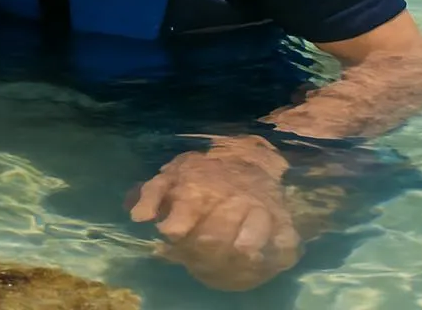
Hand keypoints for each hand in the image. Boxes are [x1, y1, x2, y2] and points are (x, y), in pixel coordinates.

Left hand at [128, 136, 301, 290]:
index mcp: (196, 192)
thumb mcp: (169, 177)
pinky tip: (256, 260)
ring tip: (224, 260)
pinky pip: (281, 249)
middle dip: (198, 255)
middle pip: (211, 242)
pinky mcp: (283, 224)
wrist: (248, 160)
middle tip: (195, 256)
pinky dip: (270, 259)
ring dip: (230, 260)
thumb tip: (138, 218)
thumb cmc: (202, 175)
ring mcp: (258, 214)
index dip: (173, 235)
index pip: (180, 225)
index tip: (170, 236)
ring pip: (246, 247)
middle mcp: (229, 202)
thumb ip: (150, 195)